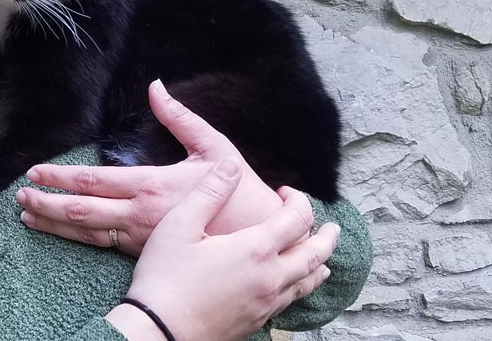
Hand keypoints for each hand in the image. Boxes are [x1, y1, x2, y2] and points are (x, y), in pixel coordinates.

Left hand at [16, 79, 284, 255]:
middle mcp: (140, 214)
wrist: (257, 238)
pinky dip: (75, 238)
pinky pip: (101, 246)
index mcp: (152, 185)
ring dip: (55, 222)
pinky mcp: (144, 252)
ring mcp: (140, 237)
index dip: (61, 176)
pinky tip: (60, 231)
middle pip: (82, 209)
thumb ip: (181, 118)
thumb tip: (156, 88)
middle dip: (47, 202)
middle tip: (20, 195)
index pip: (94, 181)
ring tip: (28, 215)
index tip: (35, 171)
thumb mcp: (214, 148)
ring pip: (87, 231)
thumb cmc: (239, 191)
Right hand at [106, 161, 338, 340]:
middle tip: (332, 226)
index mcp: (256, 249)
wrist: (159, 331)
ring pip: (307, 282)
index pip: (297, 218)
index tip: (286, 191)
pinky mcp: (257, 322)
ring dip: (319, 264)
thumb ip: (210, 192)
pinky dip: (302, 287)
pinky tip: (294, 286)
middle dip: (327, 236)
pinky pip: (291, 301)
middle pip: (315, 254)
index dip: (298, 200)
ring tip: (324, 258)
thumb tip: (232, 166)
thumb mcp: (180, 225)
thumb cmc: (165, 277)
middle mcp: (270, 277)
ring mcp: (266, 303)